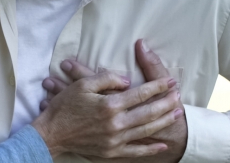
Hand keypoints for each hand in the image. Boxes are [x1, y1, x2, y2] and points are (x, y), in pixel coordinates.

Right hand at [31, 69, 181, 159]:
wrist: (51, 134)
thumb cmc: (64, 107)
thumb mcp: (82, 85)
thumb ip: (106, 79)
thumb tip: (126, 80)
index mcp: (109, 105)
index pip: (140, 94)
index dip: (157, 87)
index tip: (170, 81)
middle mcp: (116, 123)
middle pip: (148, 112)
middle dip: (166, 103)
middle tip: (179, 96)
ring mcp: (115, 140)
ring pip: (146, 130)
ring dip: (163, 122)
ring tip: (176, 114)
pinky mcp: (111, 151)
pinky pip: (136, 151)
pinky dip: (150, 149)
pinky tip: (162, 145)